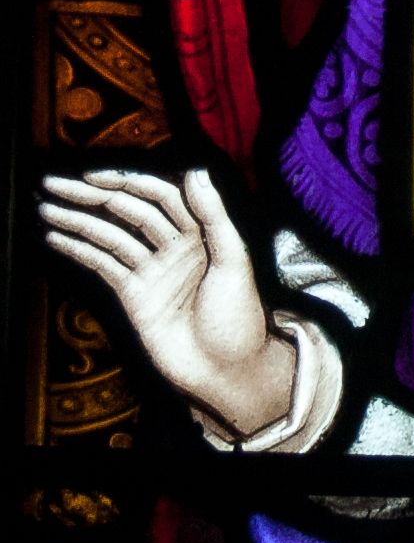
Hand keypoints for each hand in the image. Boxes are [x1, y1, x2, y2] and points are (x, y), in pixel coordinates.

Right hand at [39, 168, 294, 438]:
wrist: (226, 371)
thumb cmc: (239, 318)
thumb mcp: (234, 261)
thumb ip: (214, 216)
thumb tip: (196, 170)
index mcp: (200, 233)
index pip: (159, 196)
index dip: (128, 182)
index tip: (95, 175)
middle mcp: (173, 246)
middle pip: (128, 211)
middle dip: (92, 195)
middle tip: (54, 183)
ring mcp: (152, 270)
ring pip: (110, 236)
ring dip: (78, 221)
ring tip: (45, 208)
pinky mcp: (134, 296)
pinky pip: (104, 266)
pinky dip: (80, 251)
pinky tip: (57, 238)